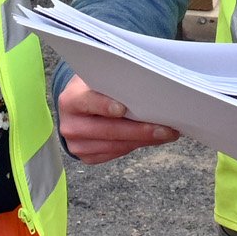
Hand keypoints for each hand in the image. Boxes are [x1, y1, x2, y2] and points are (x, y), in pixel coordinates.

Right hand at [57, 76, 178, 164]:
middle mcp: (70, 125)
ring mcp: (77, 144)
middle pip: (108, 130)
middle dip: (140, 130)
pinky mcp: (86, 157)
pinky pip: (116, 154)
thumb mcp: (99, 78)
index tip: (124, 109)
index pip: (88, 101)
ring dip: (144, 140)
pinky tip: (151, 139)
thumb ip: (115, 81)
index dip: (105, 105)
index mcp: (70, 99)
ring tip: (166, 134)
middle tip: (166, 129)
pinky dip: (136, 146)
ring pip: (116, 146)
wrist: (78, 107)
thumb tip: (150, 86)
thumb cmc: (95, 88)